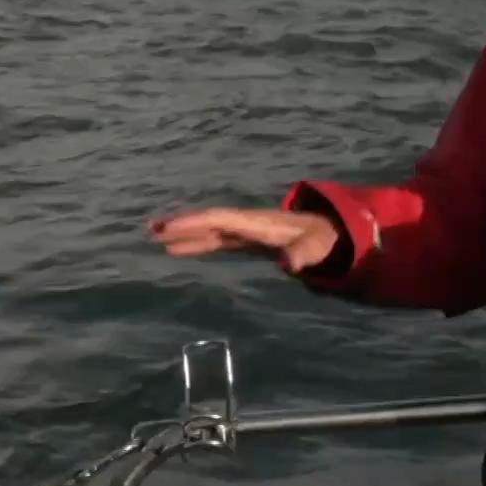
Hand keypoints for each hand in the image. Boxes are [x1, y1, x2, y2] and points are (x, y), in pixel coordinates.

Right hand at [149, 207, 341, 274]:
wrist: (335, 236)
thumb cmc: (326, 239)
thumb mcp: (318, 247)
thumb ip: (305, 254)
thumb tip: (291, 265)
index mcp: (259, 223)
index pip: (221, 220)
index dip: (195, 223)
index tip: (170, 228)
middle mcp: (248, 224)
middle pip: (210, 223)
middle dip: (182, 225)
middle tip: (151, 230)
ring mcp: (248, 232)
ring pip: (211, 232)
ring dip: (185, 234)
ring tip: (156, 238)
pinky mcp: (250, 242)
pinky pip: (218, 241)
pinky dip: (198, 244)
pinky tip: (181, 250)